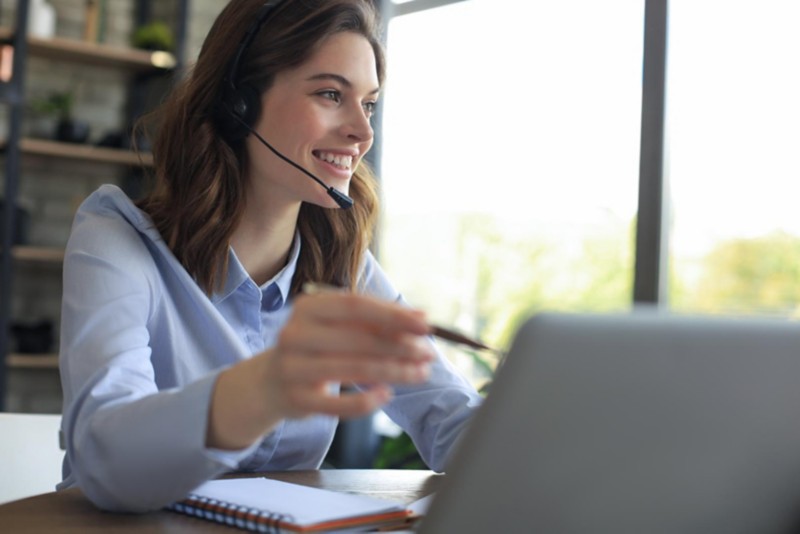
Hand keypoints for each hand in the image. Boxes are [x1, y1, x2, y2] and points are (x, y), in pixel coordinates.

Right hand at [264, 291, 434, 418]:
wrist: (270, 382)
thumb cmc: (316, 348)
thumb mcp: (337, 327)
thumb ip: (374, 322)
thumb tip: (421, 319)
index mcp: (308, 307)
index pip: (356, 306)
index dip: (393, 314)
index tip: (426, 323)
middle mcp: (295, 334)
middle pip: (357, 338)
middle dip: (400, 346)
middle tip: (428, 353)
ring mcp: (292, 368)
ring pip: (353, 369)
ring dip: (394, 372)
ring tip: (420, 373)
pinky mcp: (296, 400)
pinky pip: (338, 405)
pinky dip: (366, 401)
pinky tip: (387, 395)